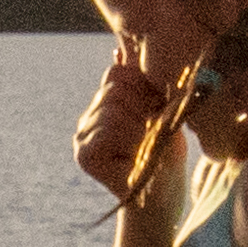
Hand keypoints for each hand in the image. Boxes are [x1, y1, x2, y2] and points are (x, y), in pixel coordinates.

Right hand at [74, 56, 178, 196]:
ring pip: (114, 109)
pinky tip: (135, 156)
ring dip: (140, 127)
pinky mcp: (83, 154)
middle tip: (154, 133)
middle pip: (115, 90)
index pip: (117, 74)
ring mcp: (81, 137)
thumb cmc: (166, 156)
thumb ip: (141, 83)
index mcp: (104, 105)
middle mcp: (87, 118)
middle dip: (143, 108)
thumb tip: (120, 47)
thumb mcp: (160, 112)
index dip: (143, 88)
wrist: (162, 199)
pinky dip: (131, 140)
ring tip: (146, 147)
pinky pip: (108, 129)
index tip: (158, 111)